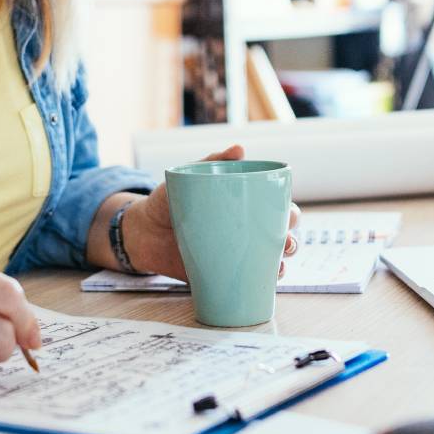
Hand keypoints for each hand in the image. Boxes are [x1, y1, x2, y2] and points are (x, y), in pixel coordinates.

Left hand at [124, 144, 302, 280]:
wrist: (142, 231)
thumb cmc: (168, 200)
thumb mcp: (189, 177)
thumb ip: (213, 161)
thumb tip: (240, 148)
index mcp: (243, 206)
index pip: (277, 209)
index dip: (291, 214)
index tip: (290, 216)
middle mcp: (245, 231)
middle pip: (280, 237)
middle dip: (291, 241)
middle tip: (285, 243)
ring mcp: (235, 255)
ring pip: (269, 262)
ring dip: (280, 265)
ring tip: (278, 267)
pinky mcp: (222, 275)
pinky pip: (247, 283)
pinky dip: (259, 285)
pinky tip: (263, 285)